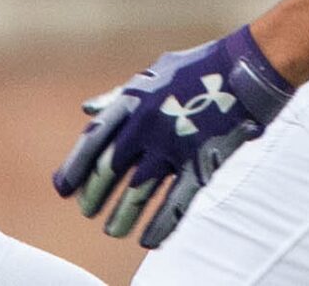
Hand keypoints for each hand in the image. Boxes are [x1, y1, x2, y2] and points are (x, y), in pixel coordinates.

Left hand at [52, 26, 295, 248]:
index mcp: (132, 101)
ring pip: (138, 191)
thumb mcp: (152, 74)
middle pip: (110, 169)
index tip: (62, 188)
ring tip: (112, 230)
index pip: (94, 140)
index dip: (75, 167)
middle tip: (87, 211)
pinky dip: (160, 225)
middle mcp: (147, 124)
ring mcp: (173, 146)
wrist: (246, 69)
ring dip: (122, 215)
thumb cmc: (197, 70)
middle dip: (95, 194)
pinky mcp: (201, 164)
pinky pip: (176, 203)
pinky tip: (148, 240)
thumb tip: (87, 110)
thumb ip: (118, 96)